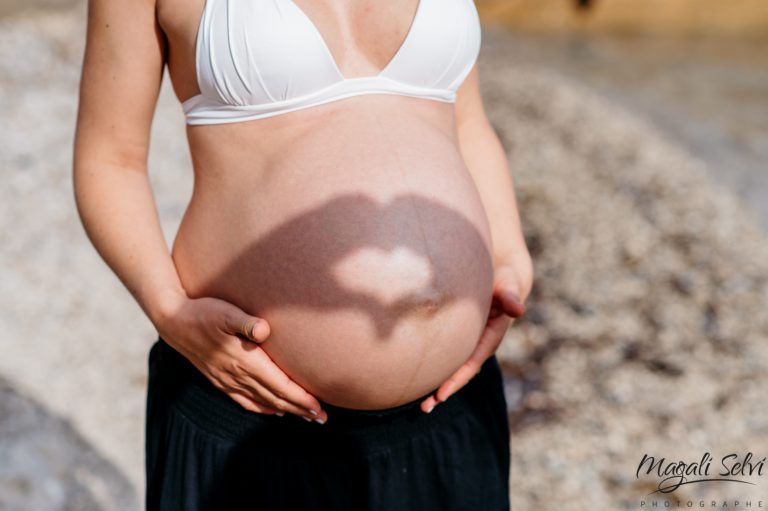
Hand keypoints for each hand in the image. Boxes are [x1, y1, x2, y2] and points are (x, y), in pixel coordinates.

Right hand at [155, 294, 326, 422]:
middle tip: (322, 418)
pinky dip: (262, 408)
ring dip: (285, 410)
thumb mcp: (226, 312)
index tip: (319, 407)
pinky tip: (272, 411)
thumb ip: (245, 322)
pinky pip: (244, 400)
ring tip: (305, 418)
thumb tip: (263, 329)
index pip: (279, 385)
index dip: (300, 398)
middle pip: (275, 398)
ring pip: (262, 402)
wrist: (173, 320)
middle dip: (300, 409)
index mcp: (245, 361)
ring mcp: (227, 380)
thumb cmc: (204, 312)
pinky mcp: (219, 379)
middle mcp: (237, 375)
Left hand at [420, 265, 525, 412]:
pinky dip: (438, 370)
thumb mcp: (507, 286)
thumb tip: (519, 310)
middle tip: (425, 408)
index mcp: (491, 337)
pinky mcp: (463, 339)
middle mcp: (481, 344)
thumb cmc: (502, 280)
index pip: (471, 363)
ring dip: (440, 386)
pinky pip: (450, 358)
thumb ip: (510, 297)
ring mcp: (472, 343)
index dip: (456, 379)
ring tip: (422, 406)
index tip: (441, 394)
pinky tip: (420, 380)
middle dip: (444, 391)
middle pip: (461, 373)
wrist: (502, 276)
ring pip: (454, 369)